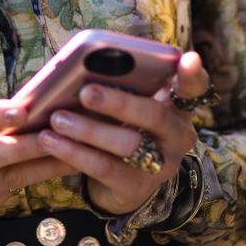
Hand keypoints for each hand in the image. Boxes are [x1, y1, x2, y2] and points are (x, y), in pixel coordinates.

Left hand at [37, 50, 207, 216]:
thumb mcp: (127, 108)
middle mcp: (176, 136)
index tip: (188, 58)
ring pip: (128, 144)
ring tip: (57, 119)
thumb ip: (120, 86)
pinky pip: (104, 168)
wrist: (122, 183)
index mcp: (176, 107)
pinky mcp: (136, 187)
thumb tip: (83, 64)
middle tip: (86, 92)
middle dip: (119, 102)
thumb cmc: (121, 128)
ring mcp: (161, 165)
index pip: (193, 88)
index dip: (193, 75)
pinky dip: (75, 152)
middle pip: (154, 114)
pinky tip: (51, 141)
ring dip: (89, 130)